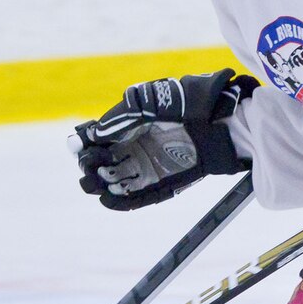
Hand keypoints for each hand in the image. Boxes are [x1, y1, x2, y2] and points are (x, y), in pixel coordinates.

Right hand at [72, 69, 254, 210]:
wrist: (221, 120)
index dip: (85, 146)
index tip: (81, 149)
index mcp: (128, 126)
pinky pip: (136, 198)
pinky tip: (107, 198)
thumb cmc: (185, 102)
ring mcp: (146, 166)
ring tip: (97, 180)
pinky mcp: (161, 183)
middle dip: (90, 165)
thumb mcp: (146, 101)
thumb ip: (119, 118)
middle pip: (100, 163)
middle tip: (93, 165)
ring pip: (113, 181)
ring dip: (100, 183)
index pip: (96, 141)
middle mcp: (134, 147)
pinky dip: (120, 201)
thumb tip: (95, 135)